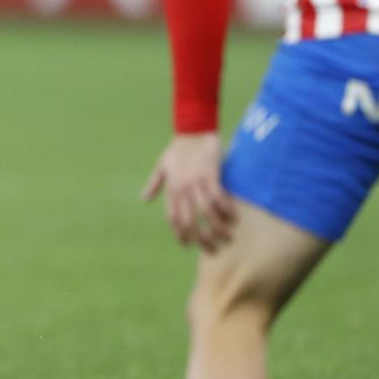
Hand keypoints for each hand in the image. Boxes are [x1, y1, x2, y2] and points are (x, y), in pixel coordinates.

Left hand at [141, 132, 236, 251]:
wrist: (192, 128)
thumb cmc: (177, 148)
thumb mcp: (162, 166)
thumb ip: (155, 184)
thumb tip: (143, 199)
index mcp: (171, 189)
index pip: (173, 219)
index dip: (180, 235)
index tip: (188, 246)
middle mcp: (182, 189)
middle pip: (189, 221)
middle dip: (200, 239)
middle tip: (213, 249)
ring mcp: (195, 182)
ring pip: (205, 212)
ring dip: (218, 227)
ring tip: (228, 237)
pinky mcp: (210, 173)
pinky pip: (218, 196)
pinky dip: (226, 208)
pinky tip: (234, 216)